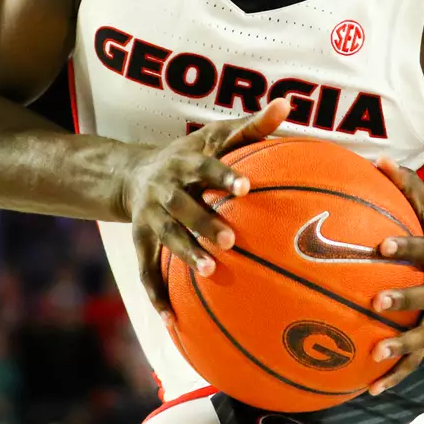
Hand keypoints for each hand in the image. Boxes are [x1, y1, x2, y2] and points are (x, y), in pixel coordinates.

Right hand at [126, 98, 289, 321]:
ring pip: (166, 238)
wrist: (134, 174)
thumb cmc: (192, 154)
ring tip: (211, 272)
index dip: (224, 176)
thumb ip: (254, 125)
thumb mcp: (217, 135)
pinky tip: (174, 321)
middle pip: (182, 205)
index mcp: (185, 162)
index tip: (246, 188)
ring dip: (186, 255)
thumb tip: (288, 102)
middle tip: (232, 240)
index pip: (206, 166)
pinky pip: (147, 271)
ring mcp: (150, 218)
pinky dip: (158, 296)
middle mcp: (164, 189)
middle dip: (204, 221)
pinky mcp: (141, 242)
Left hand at [369, 158, 423, 394]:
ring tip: (375, 355)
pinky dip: (395, 374)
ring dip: (402, 348)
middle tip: (377, 302)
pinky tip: (369, 387)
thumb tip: (378, 161)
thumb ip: (408, 186)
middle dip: (405, 301)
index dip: (407, 246)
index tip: (381, 245)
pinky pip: (415, 359)